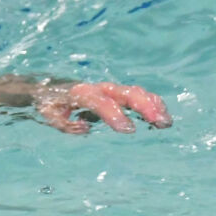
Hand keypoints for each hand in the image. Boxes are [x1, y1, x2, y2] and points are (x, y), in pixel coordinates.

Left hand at [38, 81, 171, 133]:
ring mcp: (112, 90)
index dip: (114, 114)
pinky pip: (140, 96)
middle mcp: (101, 89)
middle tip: (159, 122)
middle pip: (126, 93)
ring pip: (136, 92)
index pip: (100, 102)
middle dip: (144, 106)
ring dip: (153, 105)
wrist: (55, 87)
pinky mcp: (119, 95)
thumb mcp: (49, 114)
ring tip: (166, 122)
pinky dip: (152, 104)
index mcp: (82, 93)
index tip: (128, 129)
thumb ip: (63, 123)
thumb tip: (85, 127)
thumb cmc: (52, 104)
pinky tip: (164, 117)